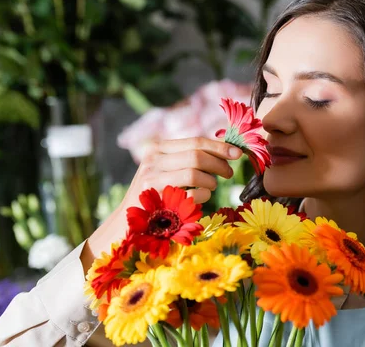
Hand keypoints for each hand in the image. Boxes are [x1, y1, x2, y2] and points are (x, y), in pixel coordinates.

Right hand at [81, 137, 242, 272]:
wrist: (126, 224)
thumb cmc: (155, 197)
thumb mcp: (167, 171)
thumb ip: (188, 159)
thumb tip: (224, 150)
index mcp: (158, 148)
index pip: (195, 141)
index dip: (220, 146)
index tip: (237, 153)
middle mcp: (153, 159)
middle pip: (197, 155)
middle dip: (219, 164)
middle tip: (229, 173)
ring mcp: (152, 178)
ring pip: (195, 173)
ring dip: (211, 182)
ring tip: (212, 187)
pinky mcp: (155, 198)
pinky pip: (191, 194)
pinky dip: (203, 196)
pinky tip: (201, 199)